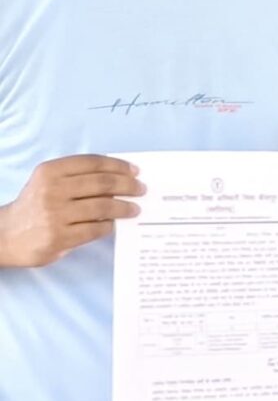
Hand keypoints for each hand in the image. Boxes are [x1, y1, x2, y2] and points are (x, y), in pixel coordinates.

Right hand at [0, 155, 142, 267]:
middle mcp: (52, 190)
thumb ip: (76, 177)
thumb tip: (120, 177)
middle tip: (141, 189)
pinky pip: (96, 228)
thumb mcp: (47, 183)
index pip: (93, 163)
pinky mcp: (59, 237)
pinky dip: (109, 225)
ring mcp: (55, 215)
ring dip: (124, 207)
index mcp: (50, 171)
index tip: (135, 171)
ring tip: (134, 208)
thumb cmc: (35, 206)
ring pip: (103, 206)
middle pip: (103, 183)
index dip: (118, 165)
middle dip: (128, 185)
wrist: (5, 236)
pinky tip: (114, 223)